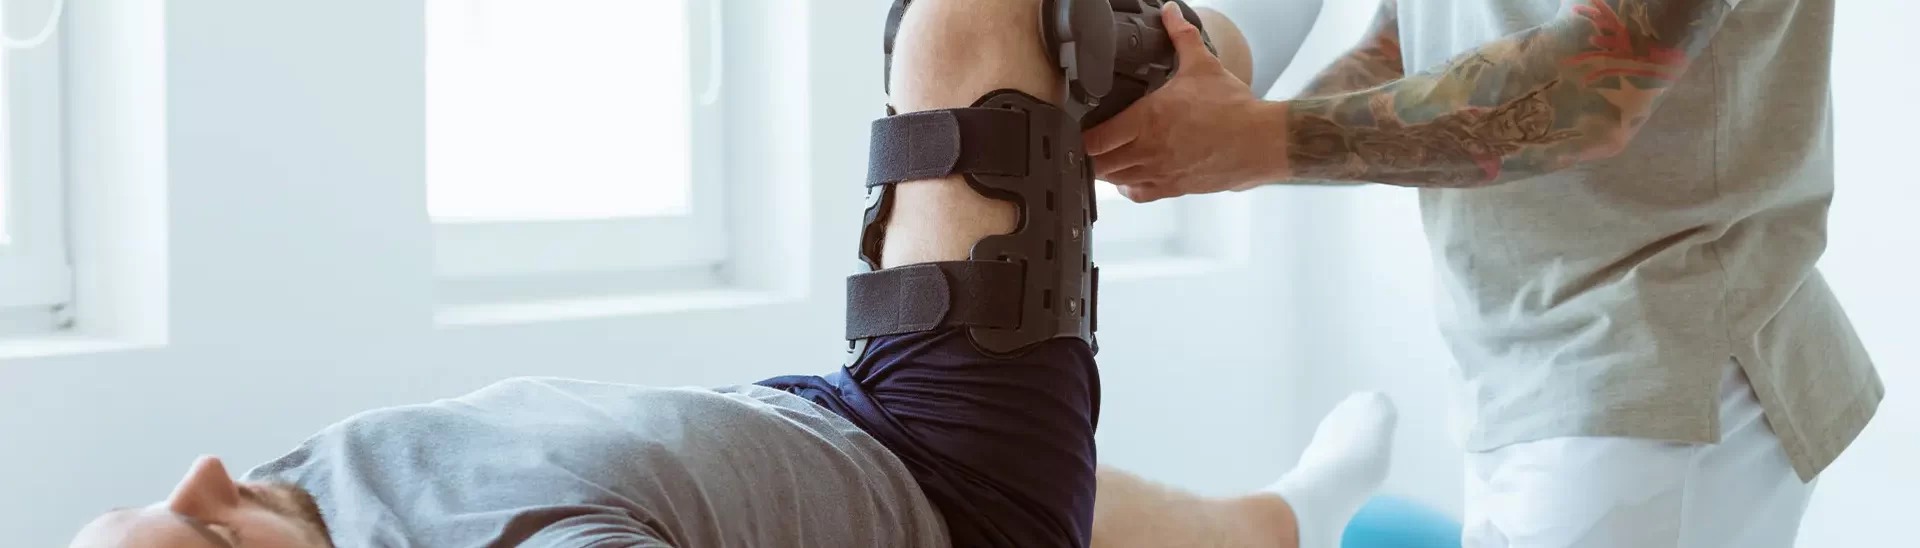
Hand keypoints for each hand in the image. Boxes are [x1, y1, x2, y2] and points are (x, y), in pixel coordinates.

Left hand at [1083, 4, 1285, 202]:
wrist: (1261, 142)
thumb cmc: (1233, 108)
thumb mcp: (1202, 65)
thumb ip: (1181, 36)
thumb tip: (1170, 11)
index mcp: (1148, 119)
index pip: (1095, 139)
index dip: (1082, 136)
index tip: (1081, 128)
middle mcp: (1149, 150)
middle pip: (1099, 164)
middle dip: (1091, 155)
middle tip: (1092, 143)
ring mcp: (1160, 172)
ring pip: (1116, 180)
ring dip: (1108, 170)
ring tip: (1108, 157)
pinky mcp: (1175, 188)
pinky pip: (1139, 194)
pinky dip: (1129, 187)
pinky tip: (1132, 174)